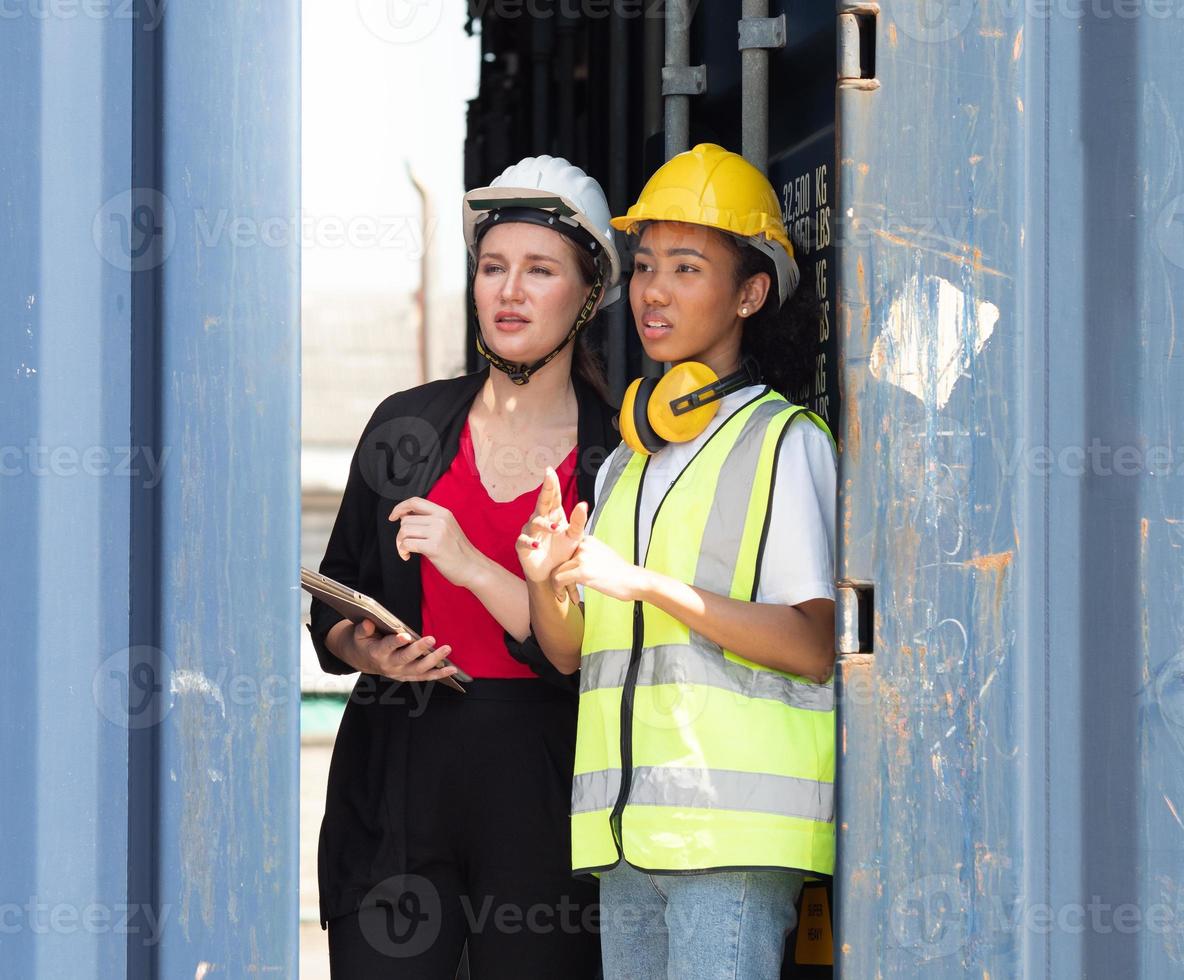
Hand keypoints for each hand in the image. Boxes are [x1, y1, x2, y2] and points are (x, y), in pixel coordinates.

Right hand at [339, 618, 459, 683]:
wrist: (362, 659)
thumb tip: (369, 622)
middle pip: (406, 659)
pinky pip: (424, 677)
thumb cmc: (363, 641)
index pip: (387, 647)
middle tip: (432, 639)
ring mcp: (399, 673)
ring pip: (419, 670)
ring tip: (447, 650)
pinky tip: (451, 670)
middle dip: (419, 649)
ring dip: (434, 661)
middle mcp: (389, 665)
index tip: (405, 636)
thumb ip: (364, 628)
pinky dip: (438, 674)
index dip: (396, 642)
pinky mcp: (407, 676)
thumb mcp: (358, 633)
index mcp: (377, 652)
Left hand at [388, 497, 480, 587]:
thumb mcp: (447, 528)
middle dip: (400, 533)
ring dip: (400, 543)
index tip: (393, 517)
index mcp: (443, 512)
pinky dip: (402, 551)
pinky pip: (407, 544)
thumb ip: (429, 520)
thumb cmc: (458, 551)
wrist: (472, 567)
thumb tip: (404, 517)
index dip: (400, 507)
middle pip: (406, 520)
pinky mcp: (434, 547)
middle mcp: (440, 519)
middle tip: (404, 544)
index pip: (415, 501)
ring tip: (405, 551)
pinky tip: (407, 556)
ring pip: (404, 531)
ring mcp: (438, 533)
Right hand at [516, 467, 586, 584]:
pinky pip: (523, 540)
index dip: (551, 484)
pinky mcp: (522, 546)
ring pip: (534, 522)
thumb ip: (578, 521)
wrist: (553, 574)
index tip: (550, 470)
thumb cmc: (563, 552)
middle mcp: (540, 519)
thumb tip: (583, 503)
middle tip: (548, 476)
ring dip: (544, 524)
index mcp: (553, 515)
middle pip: (542, 502)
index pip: (553, 497)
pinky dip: (530, 542)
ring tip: (556, 529)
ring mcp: (530, 532)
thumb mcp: (574, 537)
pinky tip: (537, 545)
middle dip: (546, 489)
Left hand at [552, 535, 648, 602]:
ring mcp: (582, 558)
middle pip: (559, 562)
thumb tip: (570, 565)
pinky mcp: (582, 572)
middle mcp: (583, 545)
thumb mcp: (602, 556)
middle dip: (559, 578)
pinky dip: (558, 590)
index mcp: (587, 540)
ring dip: (558, 586)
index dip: (562, 567)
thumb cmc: (620, 573)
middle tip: (562, 590)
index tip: (564, 579)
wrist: (633, 580)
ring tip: (564, 595)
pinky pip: (559, 580)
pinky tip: (564, 597)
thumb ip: (586, 556)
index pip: (564, 552)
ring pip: (556, 571)